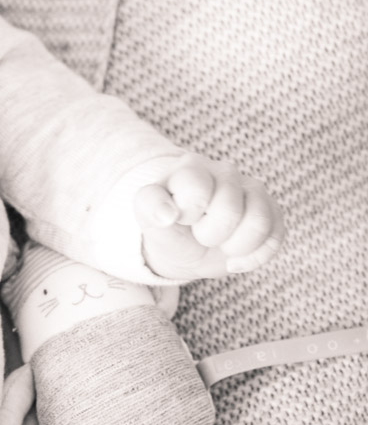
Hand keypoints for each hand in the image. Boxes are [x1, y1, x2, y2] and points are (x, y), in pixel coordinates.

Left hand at [134, 154, 283, 279]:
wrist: (185, 248)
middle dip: (210, 234)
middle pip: (230, 211)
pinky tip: (235, 256)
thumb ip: (149, 207)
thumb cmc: (167, 228)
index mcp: (191, 167)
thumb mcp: (148, 219)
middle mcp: (225, 172)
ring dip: (235, 246)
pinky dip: (254, 256)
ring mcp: (252, 190)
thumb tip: (167, 214)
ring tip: (219, 243)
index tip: (178, 218)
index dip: (187, 214)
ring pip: (259, 223)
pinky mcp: (271, 211)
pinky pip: (276, 237)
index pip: (197, 190)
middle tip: (198, 233)